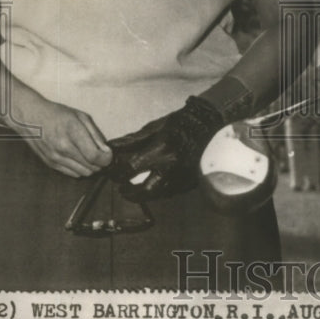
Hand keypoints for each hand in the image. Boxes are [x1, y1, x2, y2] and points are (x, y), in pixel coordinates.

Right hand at [12, 91, 111, 176]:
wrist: (31, 117)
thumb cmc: (56, 114)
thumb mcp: (81, 116)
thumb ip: (96, 134)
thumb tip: (106, 150)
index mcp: (73, 132)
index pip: (95, 156)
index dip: (106, 158)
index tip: (108, 153)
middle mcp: (63, 147)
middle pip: (91, 167)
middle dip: (100, 162)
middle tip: (100, 152)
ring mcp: (56, 158)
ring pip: (83, 173)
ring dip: (90, 166)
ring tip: (88, 154)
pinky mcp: (51, 164)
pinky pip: (73, 173)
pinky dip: (79, 168)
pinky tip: (78, 157)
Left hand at [108, 96, 223, 200]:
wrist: (208, 124)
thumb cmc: (180, 122)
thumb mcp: (154, 127)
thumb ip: (131, 141)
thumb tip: (110, 148)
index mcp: (161, 149)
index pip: (131, 168)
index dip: (118, 172)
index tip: (114, 173)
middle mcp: (172, 166)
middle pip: (145, 191)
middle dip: (130, 193)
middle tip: (123, 189)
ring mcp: (183, 176)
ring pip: (157, 195)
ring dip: (143, 195)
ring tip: (135, 189)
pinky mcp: (190, 182)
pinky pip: (170, 193)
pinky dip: (159, 191)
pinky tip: (154, 184)